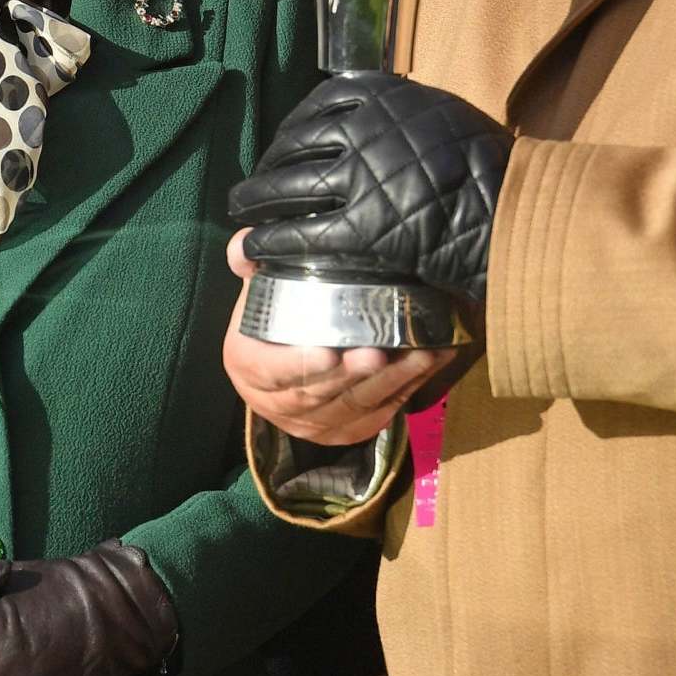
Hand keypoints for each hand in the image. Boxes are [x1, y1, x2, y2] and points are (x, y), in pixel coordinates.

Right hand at [223, 236, 451, 443]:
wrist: (276, 369)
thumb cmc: (268, 324)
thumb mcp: (257, 291)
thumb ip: (252, 264)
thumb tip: (245, 242)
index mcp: (248, 367)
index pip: (271, 369)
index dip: (300, 364)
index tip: (329, 350)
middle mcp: (277, 403)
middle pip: (318, 393)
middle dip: (353, 374)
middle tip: (380, 352)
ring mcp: (311, 423)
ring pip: (354, 407)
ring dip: (391, 382)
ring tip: (420, 354)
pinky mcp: (343, 432)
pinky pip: (377, 416)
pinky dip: (406, 392)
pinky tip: (429, 367)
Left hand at [231, 73, 510, 300]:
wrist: (515, 211)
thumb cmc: (487, 164)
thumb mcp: (442, 113)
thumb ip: (402, 112)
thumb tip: (370, 110)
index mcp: (384, 95)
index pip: (320, 104)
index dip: (292, 129)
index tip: (284, 146)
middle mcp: (365, 128)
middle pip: (295, 144)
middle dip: (267, 167)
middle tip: (252, 187)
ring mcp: (361, 177)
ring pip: (288, 188)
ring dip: (256, 202)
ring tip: (241, 215)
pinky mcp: (363, 227)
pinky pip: (302, 235)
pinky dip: (271, 243)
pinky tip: (256, 249)